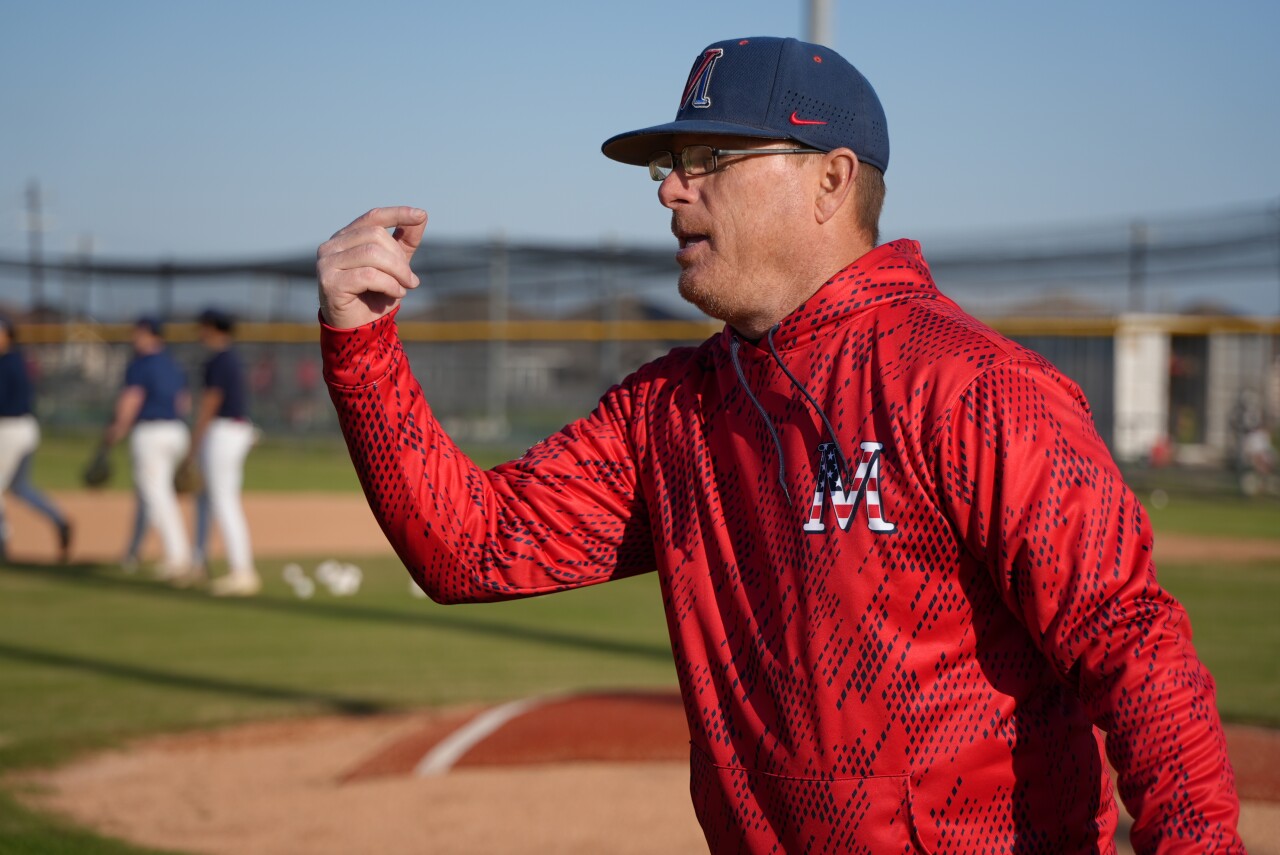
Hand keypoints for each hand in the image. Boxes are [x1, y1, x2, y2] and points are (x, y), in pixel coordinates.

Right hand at [316, 207, 426, 328]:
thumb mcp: (395, 266)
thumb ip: (405, 242)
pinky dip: (389, 284)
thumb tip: (421, 216)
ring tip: (406, 287)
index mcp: (345, 238)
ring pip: (372, 254)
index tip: (421, 215)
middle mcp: (331, 246)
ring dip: (397, 272)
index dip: (397, 214)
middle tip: (411, 279)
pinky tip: (396, 294)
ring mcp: (326, 263)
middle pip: (375, 236)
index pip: (373, 218)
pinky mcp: (329, 282)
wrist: (359, 330)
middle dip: (400, 258)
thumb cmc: (375, 296)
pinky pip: (368, 275)